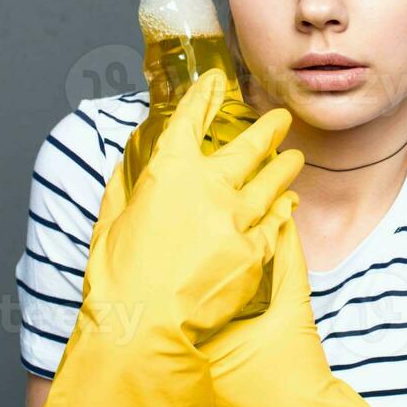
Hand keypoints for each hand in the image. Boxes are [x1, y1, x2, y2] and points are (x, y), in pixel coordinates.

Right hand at [89, 68, 304, 344]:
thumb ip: (123, 188)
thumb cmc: (119, 279)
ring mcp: (236, 218)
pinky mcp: (254, 250)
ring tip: (295, 157)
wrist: (146, 326)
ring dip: (285, 165)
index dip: (204, 96)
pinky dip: (283, 209)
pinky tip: (289, 203)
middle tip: (281, 117)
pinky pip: (276, 222)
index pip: (190, 121)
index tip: (217, 81)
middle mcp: (209, 188)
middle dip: (267, 128)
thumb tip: (129, 167)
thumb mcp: (111, 223)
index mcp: (168, 173)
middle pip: (248, 146)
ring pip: (272, 180)